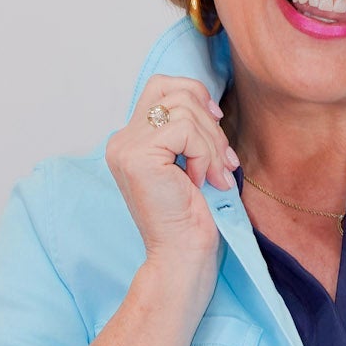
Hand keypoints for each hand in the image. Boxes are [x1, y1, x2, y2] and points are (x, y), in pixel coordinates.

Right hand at [106, 76, 240, 270]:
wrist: (182, 258)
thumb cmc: (192, 220)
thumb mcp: (192, 163)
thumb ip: (189, 131)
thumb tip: (210, 103)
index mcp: (131, 141)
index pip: (161, 87)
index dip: (195, 95)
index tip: (216, 124)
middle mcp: (121, 141)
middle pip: (175, 92)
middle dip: (211, 124)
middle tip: (223, 161)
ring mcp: (126, 148)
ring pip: (184, 109)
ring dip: (212, 143)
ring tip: (216, 176)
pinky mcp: (138, 157)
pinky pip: (185, 130)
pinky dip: (204, 153)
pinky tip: (202, 182)